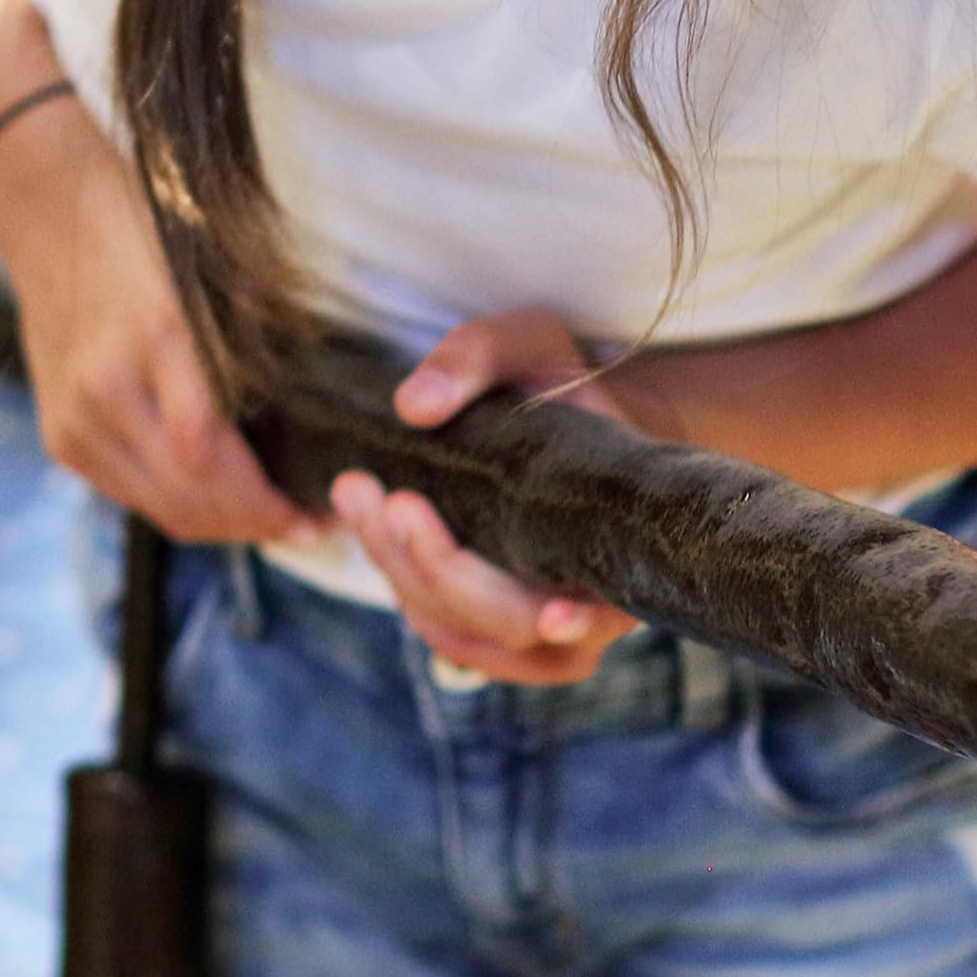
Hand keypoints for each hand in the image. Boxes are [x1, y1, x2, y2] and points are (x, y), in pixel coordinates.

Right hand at [0, 96, 304, 545]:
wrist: (44, 215)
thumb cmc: (139, 229)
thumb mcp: (209, 269)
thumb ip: (254, 339)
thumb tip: (320, 410)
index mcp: (152, 338)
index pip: (206, 453)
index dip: (263, 501)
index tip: (313, 512)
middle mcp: (103, 390)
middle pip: (184, 494)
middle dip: (252, 524)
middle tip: (305, 528)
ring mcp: (73, 419)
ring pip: (157, 507)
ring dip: (218, 525)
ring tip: (268, 521)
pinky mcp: (59, 435)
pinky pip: (128, 493)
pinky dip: (176, 505)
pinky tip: (214, 498)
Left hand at [325, 309, 648, 684]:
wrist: (572, 412)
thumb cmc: (561, 380)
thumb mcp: (528, 342)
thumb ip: (474, 357)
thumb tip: (414, 407)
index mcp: (622, 542)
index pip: (605, 611)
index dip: (578, 624)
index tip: (553, 615)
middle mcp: (591, 600)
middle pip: (511, 624)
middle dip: (438, 567)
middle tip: (379, 493)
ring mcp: (539, 619)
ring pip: (466, 634)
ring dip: (402, 572)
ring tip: (354, 492)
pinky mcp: (492, 616)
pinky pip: (445, 629)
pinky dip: (404, 584)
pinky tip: (370, 525)